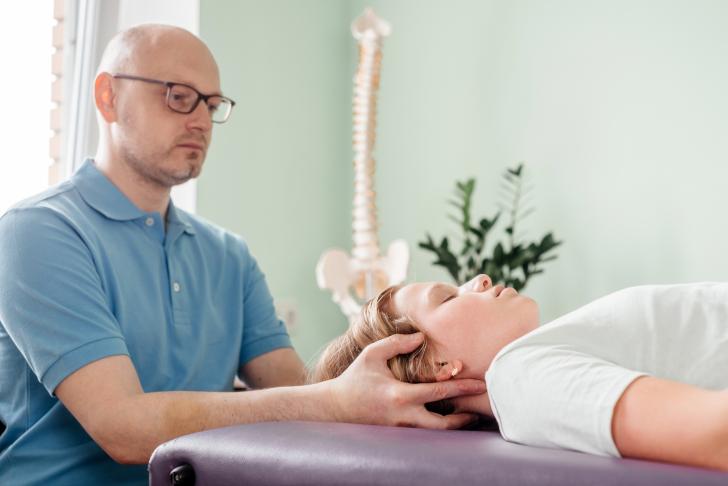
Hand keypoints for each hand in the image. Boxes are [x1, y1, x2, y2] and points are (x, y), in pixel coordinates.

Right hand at [326, 332, 486, 428]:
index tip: (480, 383)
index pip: (439, 392)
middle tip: (483, 410)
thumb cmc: (354, 378)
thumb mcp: (372, 354)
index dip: (462, 388)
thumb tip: (422, 337)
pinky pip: (425, 433)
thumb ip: (397, 343)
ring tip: (471, 416)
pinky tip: (451, 419)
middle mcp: (404, 416)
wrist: (335, 408)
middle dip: (466, 418)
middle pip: (444, 424)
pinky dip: (439, 426)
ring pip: (436, 433)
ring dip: (455, 425)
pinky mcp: (399, 435)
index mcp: (400, 395)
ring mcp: (402, 429)